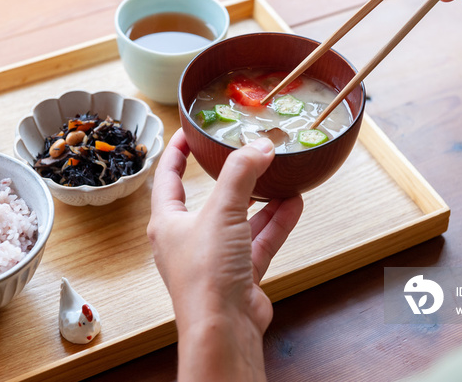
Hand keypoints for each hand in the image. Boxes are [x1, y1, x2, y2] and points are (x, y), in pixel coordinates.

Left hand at [147, 129, 303, 381]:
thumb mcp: (222, 212)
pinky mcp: (240, 273)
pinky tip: (293, 204)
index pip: (168, 177)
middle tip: (245, 152)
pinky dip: (276, 222)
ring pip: (240, 219)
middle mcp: (189, 238)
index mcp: (168, 222)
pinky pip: (260, 240)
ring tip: (280, 176)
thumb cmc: (205, 277)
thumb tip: (259, 147)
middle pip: (211, 197)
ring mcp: (216, 257)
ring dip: (261, 199)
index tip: (189, 132)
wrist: (224, 329)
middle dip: (231, 176)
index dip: (177, 151)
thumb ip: (241, 175)